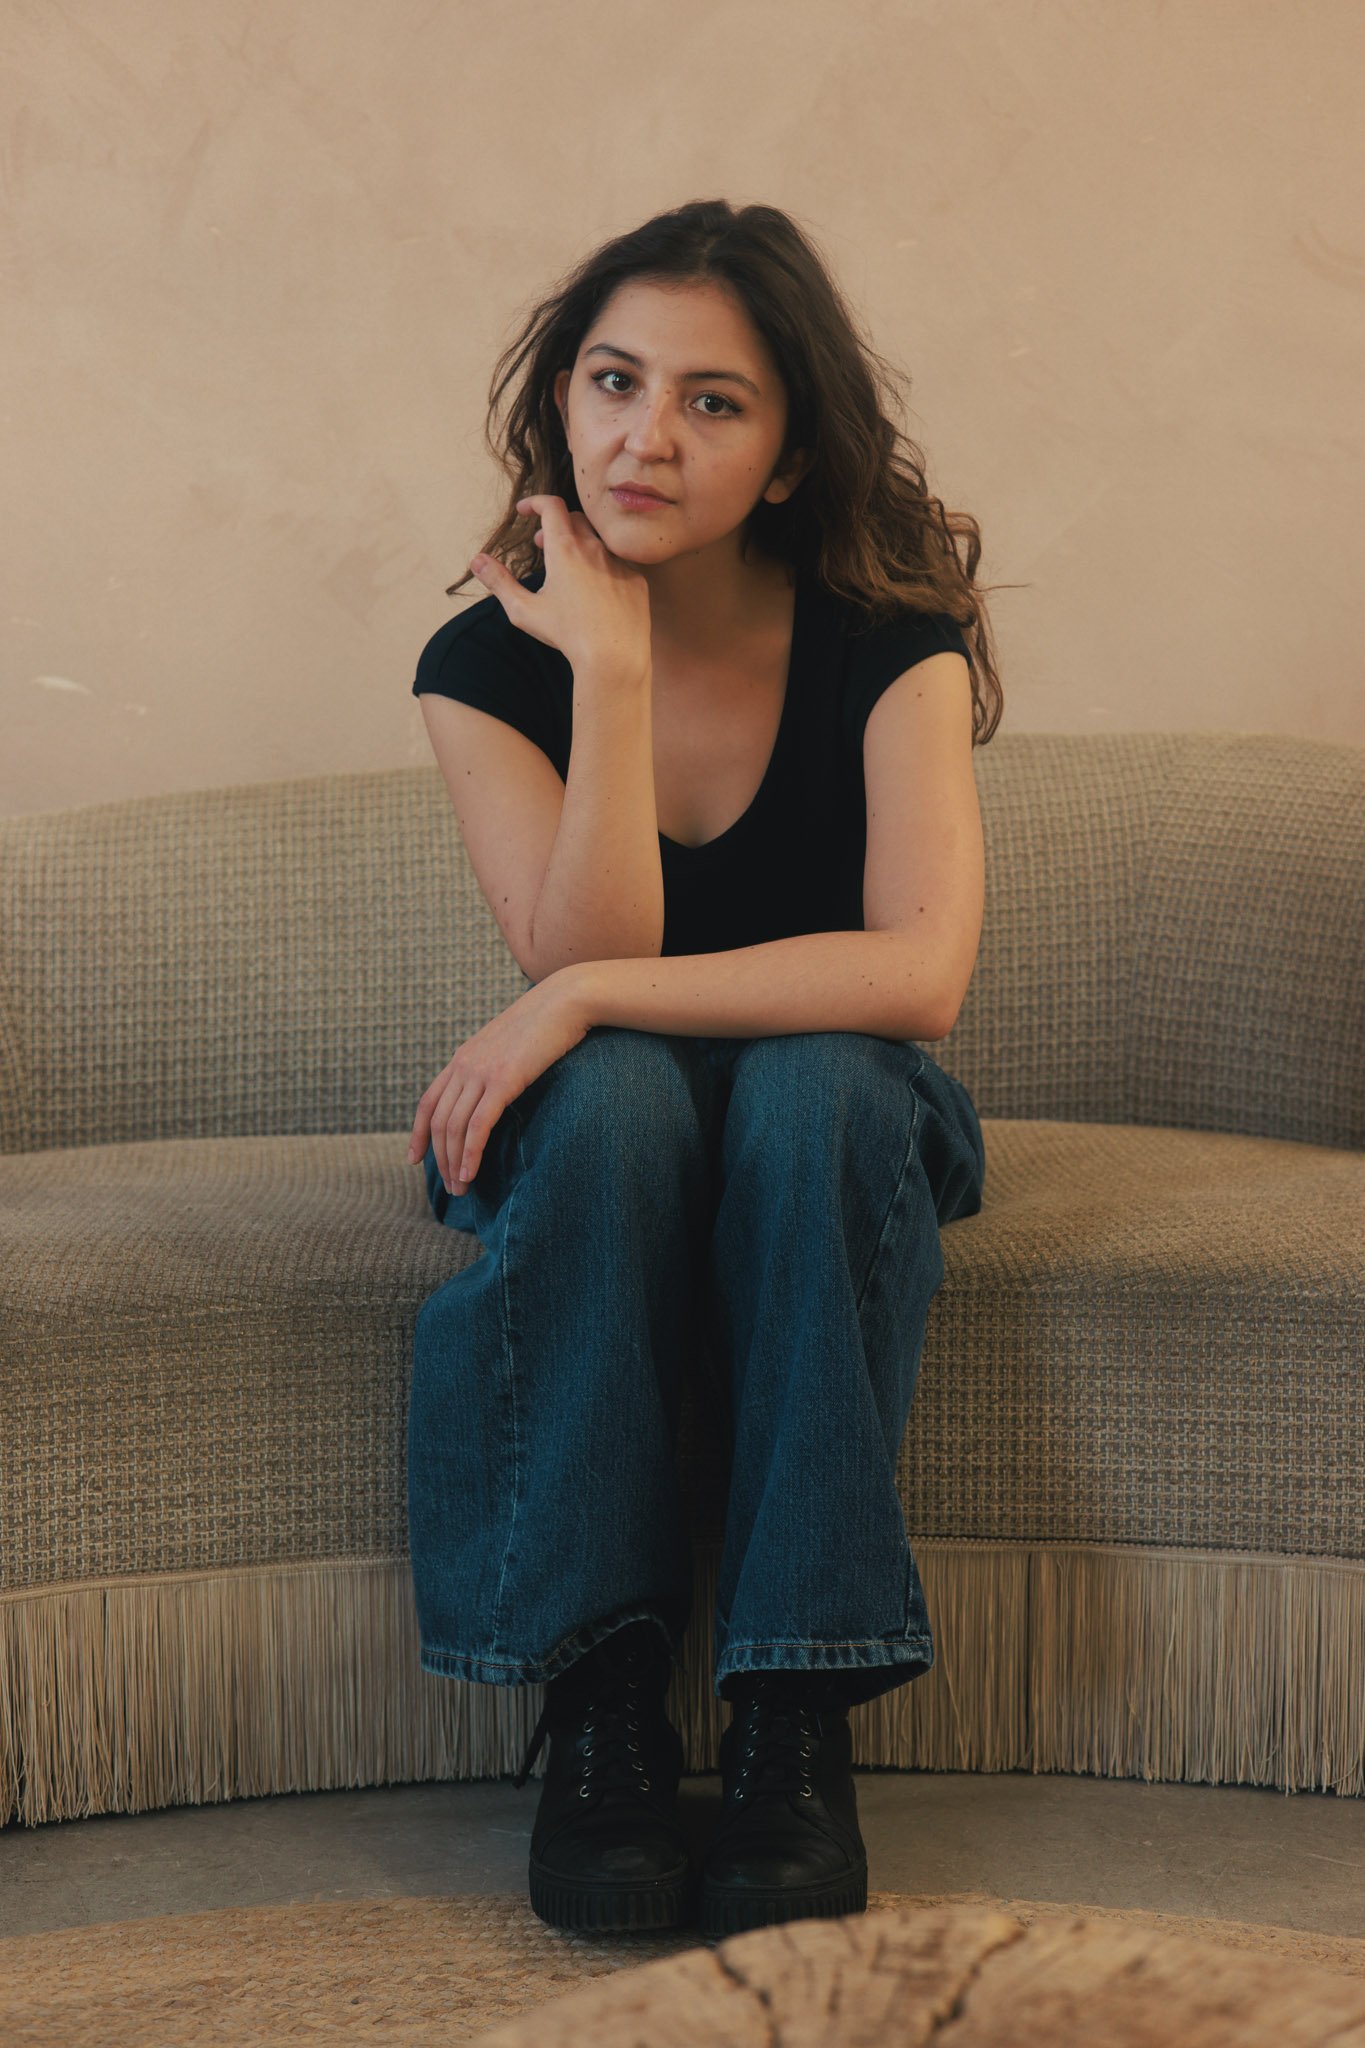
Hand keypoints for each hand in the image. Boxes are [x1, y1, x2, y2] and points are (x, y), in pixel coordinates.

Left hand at [406, 970, 592, 1194]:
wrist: (565, 1000)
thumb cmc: (545, 1023)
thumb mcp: (509, 1045)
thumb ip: (494, 1066)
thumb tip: (495, 1089)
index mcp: (463, 1057)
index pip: (428, 1102)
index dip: (418, 1134)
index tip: (415, 1159)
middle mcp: (465, 1065)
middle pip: (439, 1122)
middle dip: (440, 1160)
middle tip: (451, 1189)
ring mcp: (482, 1072)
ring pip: (455, 1127)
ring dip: (454, 1163)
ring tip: (461, 1189)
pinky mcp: (504, 1080)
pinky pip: (478, 1125)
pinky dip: (470, 1154)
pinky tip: (470, 1173)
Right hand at [469, 495, 651, 681]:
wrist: (614, 657)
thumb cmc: (566, 634)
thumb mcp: (523, 610)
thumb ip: (499, 582)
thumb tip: (476, 560)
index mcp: (564, 549)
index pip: (551, 506)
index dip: (535, 502)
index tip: (525, 510)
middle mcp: (594, 548)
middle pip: (574, 519)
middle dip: (554, 525)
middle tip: (540, 543)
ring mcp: (619, 562)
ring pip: (597, 541)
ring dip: (579, 545)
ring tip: (567, 568)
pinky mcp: (636, 580)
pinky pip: (618, 563)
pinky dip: (602, 566)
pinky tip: (595, 590)